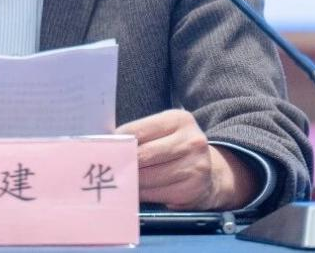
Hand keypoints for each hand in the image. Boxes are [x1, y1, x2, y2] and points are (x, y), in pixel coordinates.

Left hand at [116, 109, 257, 210]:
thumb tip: (106, 142)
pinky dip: (141, 194)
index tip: (104, 149)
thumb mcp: (164, 131)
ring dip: (130, 181)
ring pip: (147, 177)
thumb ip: (140, 133)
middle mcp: (191, 141)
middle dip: (122, 163)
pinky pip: (155, 194)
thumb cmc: (177, 149)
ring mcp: (195, 166)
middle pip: (142, 155)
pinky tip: (137, 191)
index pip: (137, 130)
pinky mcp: (192, 189)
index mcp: (179, 120)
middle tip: (107, 168)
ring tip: (120, 180)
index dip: (117, 142)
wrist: (211, 172)